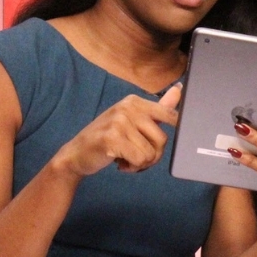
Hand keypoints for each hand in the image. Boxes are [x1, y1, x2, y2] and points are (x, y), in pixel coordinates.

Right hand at [55, 84, 180, 176]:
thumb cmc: (108, 139)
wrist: (76, 154)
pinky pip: (139, 160)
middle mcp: (127, 107)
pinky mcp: (112, 138)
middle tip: (136, 156)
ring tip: (126, 158)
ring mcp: (119, 121)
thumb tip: (180, 89)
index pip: (170, 115)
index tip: (160, 141)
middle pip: (162, 139)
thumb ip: (158, 109)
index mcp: (135, 101)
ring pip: (151, 153)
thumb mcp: (132, 121)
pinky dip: (132, 167)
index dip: (174, 132)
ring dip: (141, 163)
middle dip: (153, 155)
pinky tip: (120, 163)